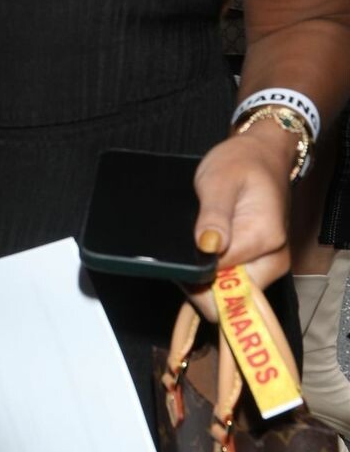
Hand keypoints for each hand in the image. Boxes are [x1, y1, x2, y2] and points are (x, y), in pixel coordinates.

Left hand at [188, 127, 294, 317]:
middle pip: (228, 296)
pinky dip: (212, 272)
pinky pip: (231, 281)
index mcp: (265, 239)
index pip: (223, 282)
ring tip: (194, 244)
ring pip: (228, 293)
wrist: (260, 156)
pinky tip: (202, 250)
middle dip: (201, 281)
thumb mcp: (219, 180)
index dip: (195, 277)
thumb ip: (213, 215)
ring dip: (205, 276)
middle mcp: (272, 259)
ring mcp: (266, 265)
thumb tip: (207, 248)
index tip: (179, 260)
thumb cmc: (241, 163)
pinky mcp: (258, 264)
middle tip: (185, 251)